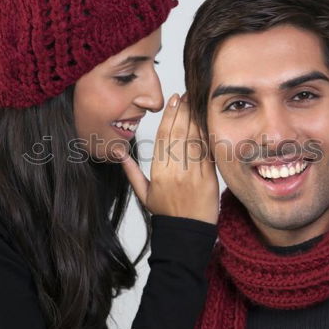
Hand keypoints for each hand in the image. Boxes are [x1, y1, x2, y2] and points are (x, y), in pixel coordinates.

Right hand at [113, 93, 218, 224]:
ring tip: (196, 103)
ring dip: (196, 119)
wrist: (187, 233)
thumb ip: (131, 172)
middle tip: (187, 95)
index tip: (174, 101)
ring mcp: (193, 175)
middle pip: (179, 134)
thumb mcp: (143, 194)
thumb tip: (119, 154)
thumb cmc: (165, 213)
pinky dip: (208, 136)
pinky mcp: (209, 178)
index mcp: (158, 173)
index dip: (169, 116)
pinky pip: (207, 153)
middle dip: (183, 111)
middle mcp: (175, 171)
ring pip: (194, 140)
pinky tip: (207, 122)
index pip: (163, 137)